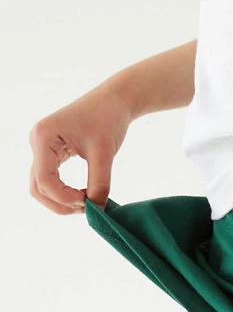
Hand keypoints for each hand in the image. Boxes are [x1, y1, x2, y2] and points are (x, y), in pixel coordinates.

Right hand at [29, 81, 132, 213]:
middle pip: (38, 187)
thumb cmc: (109, 119)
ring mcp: (43, 148)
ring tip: (88, 203)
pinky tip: (84, 195)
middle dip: (61, 203)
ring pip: (42, 187)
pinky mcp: (52, 152)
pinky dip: (65, 192)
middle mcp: (37, 143)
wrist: (115, 100)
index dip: (64, 197)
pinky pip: (51, 179)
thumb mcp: (104, 154)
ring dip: (62, 201)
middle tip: (88, 208)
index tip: (88, 202)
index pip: (45, 180)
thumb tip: (96, 210)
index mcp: (44, 137)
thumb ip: (99, 184)